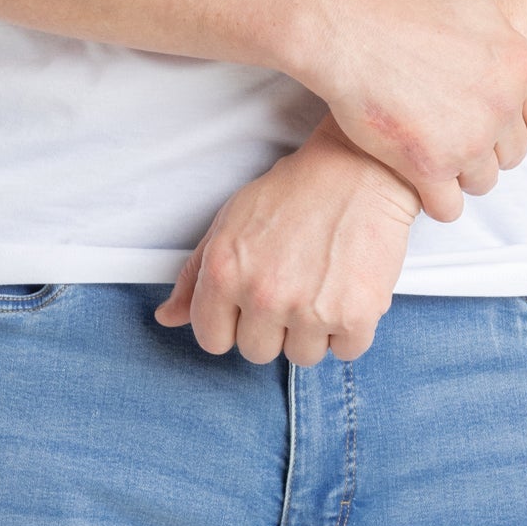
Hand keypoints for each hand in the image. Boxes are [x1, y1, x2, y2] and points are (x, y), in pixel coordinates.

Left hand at [153, 114, 422, 365]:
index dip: (232, 323)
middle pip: (257, 352)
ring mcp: (309, 309)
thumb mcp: (229, 223)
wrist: (358, 169)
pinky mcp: (355, 315)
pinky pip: (346, 351)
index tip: (250, 305)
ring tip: (322, 285)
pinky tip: (348, 290)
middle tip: (293, 286)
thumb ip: (194, 275)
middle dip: (273, 326)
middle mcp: (263, 295)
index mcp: (225, 273)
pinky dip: (351, 329)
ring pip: (302, 356)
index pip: (212, 340)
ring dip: (313, 330)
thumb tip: (168, 317)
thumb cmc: (293, 192)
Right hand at [296, 0, 526, 221]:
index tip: (488, 112)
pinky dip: (438, 198)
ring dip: (463, 172)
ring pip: (484, 181)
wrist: (347, 31)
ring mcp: (467, 142)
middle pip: (513, 154)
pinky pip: (450, 206)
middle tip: (451, 127)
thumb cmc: (403, 1)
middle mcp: (502, 108)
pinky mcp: (429, 168)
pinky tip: (418, 175)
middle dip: (487, 146)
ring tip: (433, 147)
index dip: (519, 121)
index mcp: (520, 66)